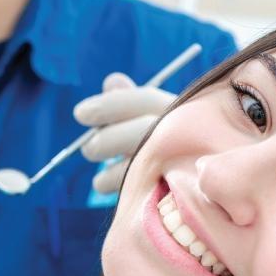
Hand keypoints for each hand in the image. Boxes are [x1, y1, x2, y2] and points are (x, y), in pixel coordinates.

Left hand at [74, 72, 174, 193]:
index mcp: (183, 112)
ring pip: (130, 167)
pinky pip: (126, 189)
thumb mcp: (152, 119)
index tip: (80, 113)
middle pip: (138, 132)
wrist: (196, 187)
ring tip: (102, 174)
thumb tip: (112, 81)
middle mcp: (186, 137)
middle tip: (89, 148)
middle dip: (104, 141)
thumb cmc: (168, 145)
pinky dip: (109, 184)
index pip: (144, 100)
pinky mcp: (168, 194)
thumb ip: (131, 101)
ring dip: (105, 171)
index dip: (109, 105)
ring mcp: (179, 167)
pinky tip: (109, 184)